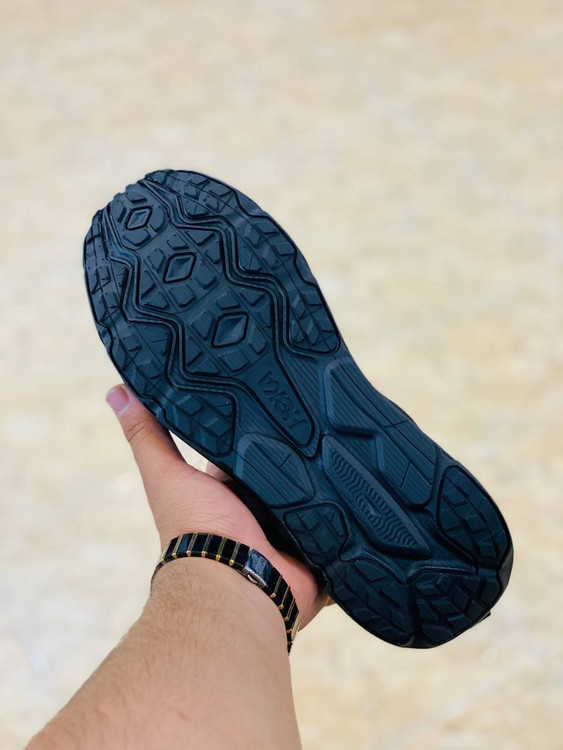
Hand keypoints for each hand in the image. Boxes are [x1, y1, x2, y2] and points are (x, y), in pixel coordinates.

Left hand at [106, 384, 328, 627]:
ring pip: (313, 493)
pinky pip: (340, 524)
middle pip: (283, 470)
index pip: (245, 449)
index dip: (256, 426)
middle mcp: (257, 509)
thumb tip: (116, 391)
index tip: (271, 391)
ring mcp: (289, 529)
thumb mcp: (167, 474)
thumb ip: (146, 435)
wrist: (236, 586)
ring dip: (326, 478)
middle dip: (298, 449)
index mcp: (226, 491)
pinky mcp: (318, 546)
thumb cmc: (196, 531)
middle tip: (322, 410)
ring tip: (348, 438)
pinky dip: (348, 511)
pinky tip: (364, 483)